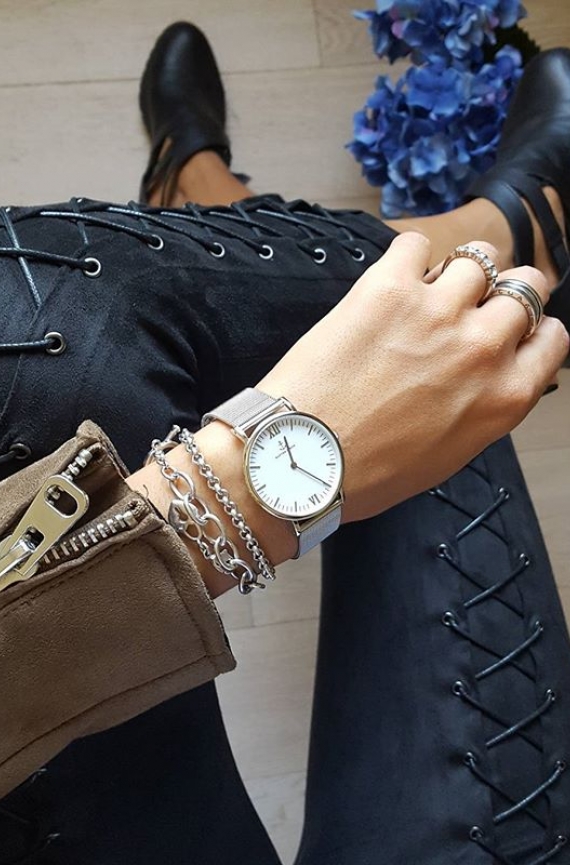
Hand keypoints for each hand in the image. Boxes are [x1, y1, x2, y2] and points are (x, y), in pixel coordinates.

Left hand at [256, 232, 568, 523]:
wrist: (303, 460)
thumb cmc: (367, 472)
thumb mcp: (448, 453)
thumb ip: (479, 406)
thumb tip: (480, 377)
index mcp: (504, 397)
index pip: (553, 338)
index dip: (533, 331)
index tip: (514, 332)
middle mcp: (483, 348)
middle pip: (527, 286)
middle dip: (504, 292)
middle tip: (473, 305)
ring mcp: (438, 311)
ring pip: (479, 258)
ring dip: (460, 270)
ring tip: (431, 287)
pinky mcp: (389, 287)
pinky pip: (416, 245)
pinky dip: (408, 258)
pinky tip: (393, 280)